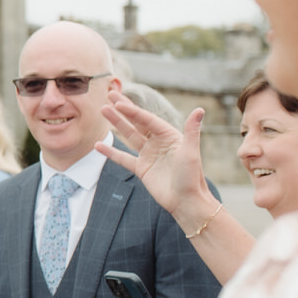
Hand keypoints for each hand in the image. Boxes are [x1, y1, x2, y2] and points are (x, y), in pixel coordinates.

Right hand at [97, 96, 209, 219]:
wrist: (186, 202)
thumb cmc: (191, 177)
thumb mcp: (190, 152)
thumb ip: (192, 130)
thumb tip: (199, 110)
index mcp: (170, 136)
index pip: (148, 119)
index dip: (133, 111)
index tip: (118, 103)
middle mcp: (158, 143)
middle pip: (137, 122)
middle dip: (123, 109)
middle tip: (109, 95)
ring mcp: (149, 155)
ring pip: (129, 136)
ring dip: (116, 123)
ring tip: (103, 110)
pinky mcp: (141, 168)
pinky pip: (123, 158)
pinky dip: (110, 152)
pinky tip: (98, 145)